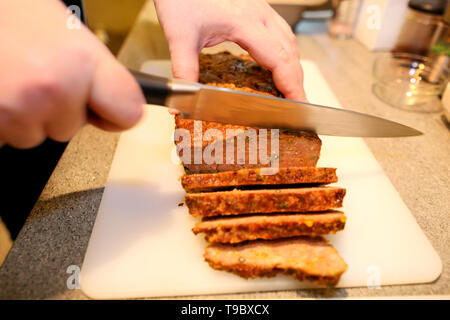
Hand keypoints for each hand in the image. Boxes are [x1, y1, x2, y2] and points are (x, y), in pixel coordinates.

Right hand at [0, 0, 144, 148]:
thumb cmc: (10, 10)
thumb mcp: (66, 29)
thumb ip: (95, 71)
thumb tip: (115, 101)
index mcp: (82, 61)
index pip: (128, 113)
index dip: (116, 113)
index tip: (108, 111)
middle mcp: (52, 89)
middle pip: (71, 128)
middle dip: (56, 110)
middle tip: (35, 74)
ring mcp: (17, 109)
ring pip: (35, 136)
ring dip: (24, 115)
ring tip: (9, 77)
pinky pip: (4, 138)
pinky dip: (1, 121)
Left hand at [154, 0, 306, 100]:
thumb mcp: (180, 37)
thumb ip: (184, 70)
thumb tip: (183, 100)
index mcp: (245, 23)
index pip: (279, 58)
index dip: (291, 84)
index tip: (298, 104)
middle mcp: (258, 14)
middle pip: (289, 51)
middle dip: (297, 80)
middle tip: (298, 104)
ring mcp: (259, 9)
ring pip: (288, 40)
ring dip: (293, 66)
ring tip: (291, 88)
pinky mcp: (255, 7)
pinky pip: (280, 32)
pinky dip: (285, 52)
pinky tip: (279, 63)